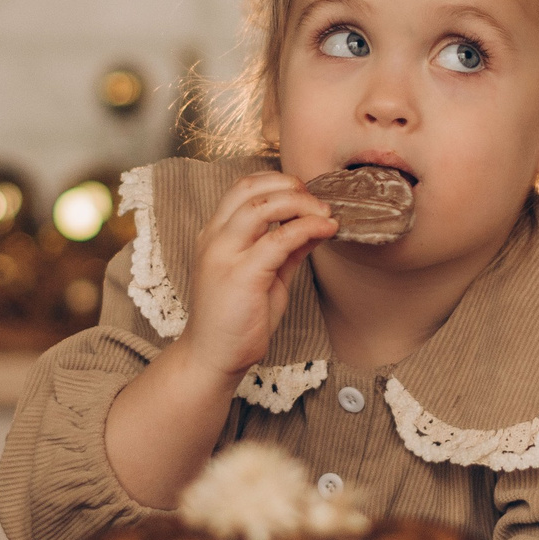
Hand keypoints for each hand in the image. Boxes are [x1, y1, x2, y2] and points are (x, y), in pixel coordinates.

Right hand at [173, 171, 337, 384]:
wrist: (213, 357)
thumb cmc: (236, 320)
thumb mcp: (265, 276)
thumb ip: (286, 249)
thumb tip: (316, 225)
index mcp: (216, 235)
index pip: (243, 188)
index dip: (277, 182)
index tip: (305, 195)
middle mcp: (214, 238)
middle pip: (250, 188)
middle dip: (290, 185)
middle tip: (318, 201)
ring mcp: (223, 255)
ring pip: (262, 205)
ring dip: (300, 203)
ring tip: (325, 213)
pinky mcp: (241, 275)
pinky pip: (278, 239)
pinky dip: (306, 228)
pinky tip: (326, 230)